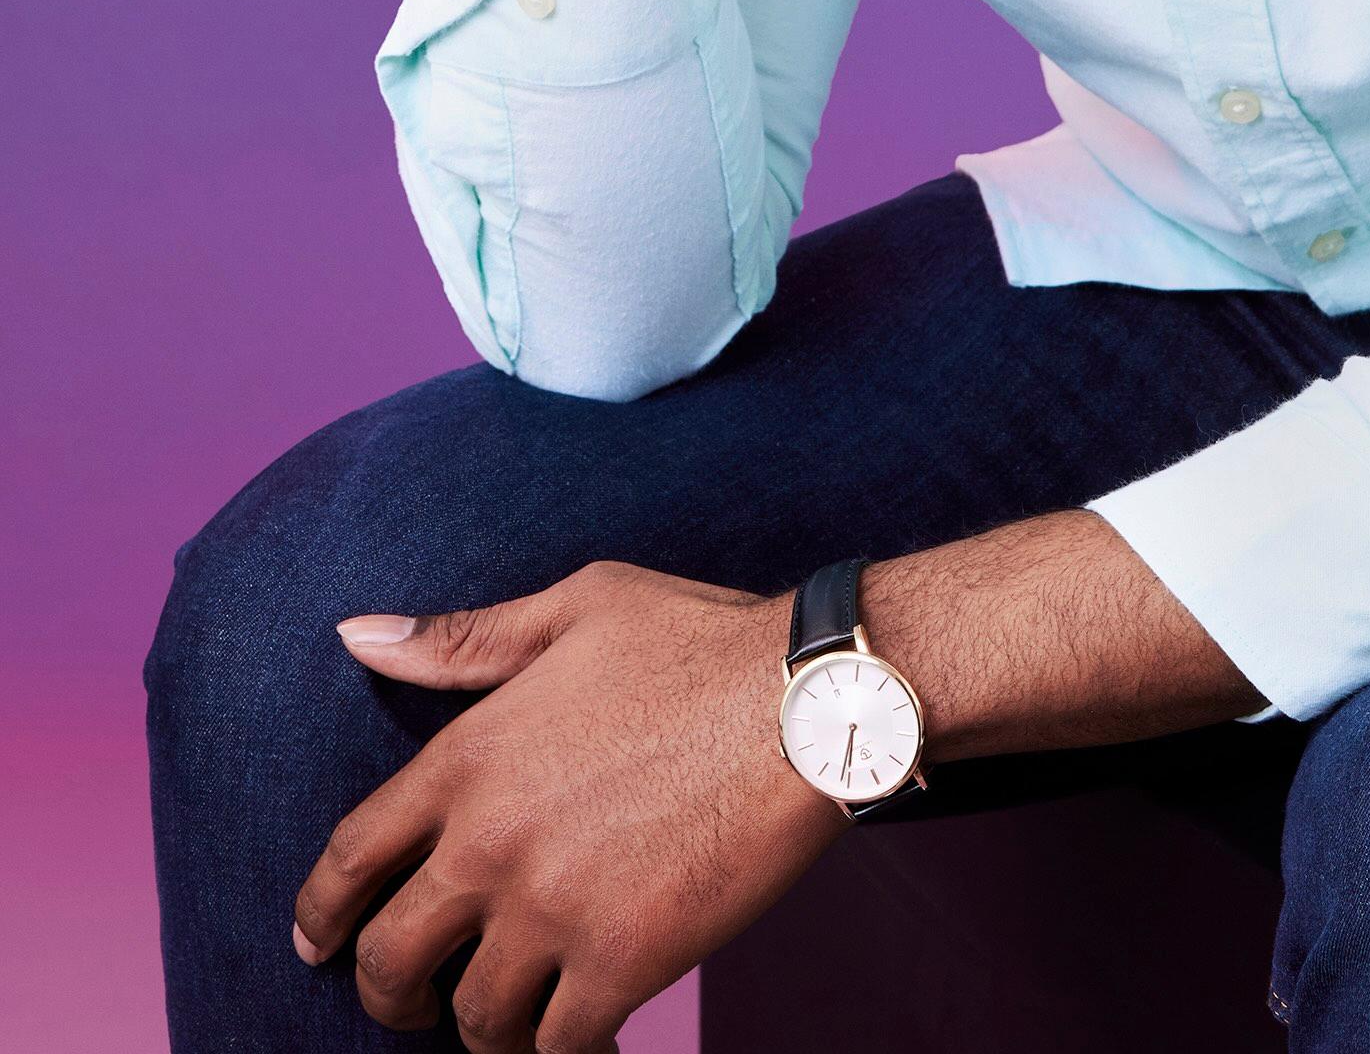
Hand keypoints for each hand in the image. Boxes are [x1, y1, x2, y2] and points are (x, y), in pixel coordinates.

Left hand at [293, 561, 839, 1048]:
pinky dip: (560, 1053)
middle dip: (388, 995)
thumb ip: (461, 641)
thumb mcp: (573, 608)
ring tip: (510, 1021)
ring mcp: (551, 910)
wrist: (805, 698)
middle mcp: (489, 842)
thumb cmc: (697, 639)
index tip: (316, 944)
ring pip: (475, 1019)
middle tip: (412, 1003)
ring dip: (485, 1029)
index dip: (321, 913)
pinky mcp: (619, 963)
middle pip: (390, 960)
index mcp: (468, 757)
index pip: (352, 857)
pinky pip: (557, 1048)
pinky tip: (581, 1041)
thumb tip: (356, 635)